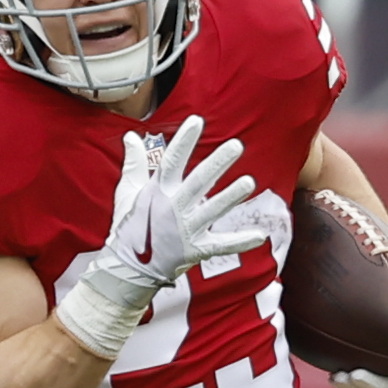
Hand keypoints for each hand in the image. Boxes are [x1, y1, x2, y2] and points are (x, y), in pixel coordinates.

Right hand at [54, 122, 293, 358]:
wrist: (128, 267)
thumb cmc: (129, 225)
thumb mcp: (127, 192)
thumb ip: (134, 163)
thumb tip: (130, 136)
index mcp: (158, 191)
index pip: (171, 160)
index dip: (184, 141)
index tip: (197, 120)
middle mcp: (172, 208)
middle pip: (198, 182)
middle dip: (217, 163)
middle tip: (236, 146)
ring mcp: (185, 230)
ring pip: (212, 210)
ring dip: (231, 196)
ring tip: (249, 182)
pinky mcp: (195, 250)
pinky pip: (221, 245)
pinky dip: (240, 242)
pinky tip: (260, 235)